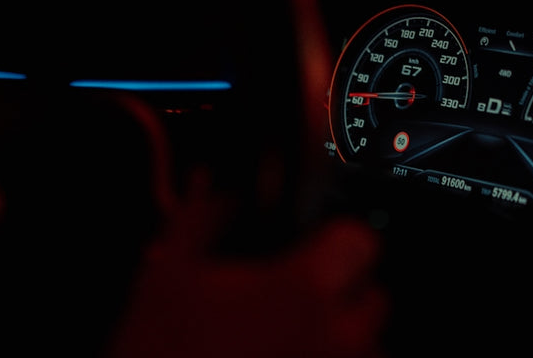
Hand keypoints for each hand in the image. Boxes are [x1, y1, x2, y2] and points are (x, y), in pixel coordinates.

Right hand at [106, 168, 386, 357]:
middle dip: (342, 292)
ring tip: (286, 339)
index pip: (361, 241)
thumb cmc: (158, 349)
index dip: (337, 236)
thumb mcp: (169, 272)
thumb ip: (204, 217)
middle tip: (295, 297)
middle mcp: (336, 337)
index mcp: (302, 290)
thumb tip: (221, 190)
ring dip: (339, 339)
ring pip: (366, 347)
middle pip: (373, 298)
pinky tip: (283, 356)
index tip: (316, 244)